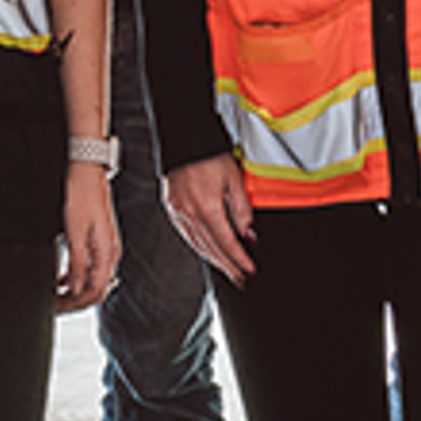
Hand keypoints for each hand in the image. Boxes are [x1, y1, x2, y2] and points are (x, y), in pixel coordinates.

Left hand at [55, 165, 120, 311]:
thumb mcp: (75, 231)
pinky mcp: (99, 241)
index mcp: (107, 253)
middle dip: (74, 301)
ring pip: (92, 279)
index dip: (75, 303)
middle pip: (95, 289)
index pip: (95, 291)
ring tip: (55, 295)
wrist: (87, 171)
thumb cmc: (81, 195)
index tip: (57, 307)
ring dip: (74, 290)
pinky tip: (62, 279)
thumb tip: (76, 289)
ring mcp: (106, 247)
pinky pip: (90, 267)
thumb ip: (77, 262)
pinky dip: (76, 276)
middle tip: (54, 305)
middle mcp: (110, 253)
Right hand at [164, 153, 256, 285]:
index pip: (226, 242)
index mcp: (207, 207)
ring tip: (226, 270)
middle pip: (211, 249)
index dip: (239, 258)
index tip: (249, 270)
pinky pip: (186, 235)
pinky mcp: (171, 208)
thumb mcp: (234, 178)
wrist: (184, 140)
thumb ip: (242, 208)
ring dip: (214, 261)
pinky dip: (198, 247)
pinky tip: (206, 252)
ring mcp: (178, 212)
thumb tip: (248, 232)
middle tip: (240, 280)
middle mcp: (190, 213)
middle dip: (228, 267)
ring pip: (197, 245)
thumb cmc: (208, 155)